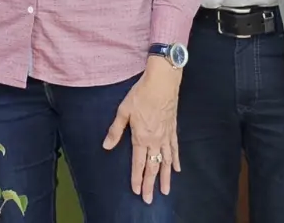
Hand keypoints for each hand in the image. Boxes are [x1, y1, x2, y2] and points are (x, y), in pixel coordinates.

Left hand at [103, 57, 181, 203]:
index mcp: (141, 137)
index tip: (136, 191)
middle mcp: (155, 140)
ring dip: (165, 177)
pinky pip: (175, 149)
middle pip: (153, 167)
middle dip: (150, 184)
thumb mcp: (123, 111)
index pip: (138, 163)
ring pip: (166, 162)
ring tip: (166, 191)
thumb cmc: (141, 95)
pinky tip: (177, 169)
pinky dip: (176, 160)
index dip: (137, 178)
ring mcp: (166, 136)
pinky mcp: (173, 130)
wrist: (162, 82)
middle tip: (149, 199)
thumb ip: (115, 131)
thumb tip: (106, 146)